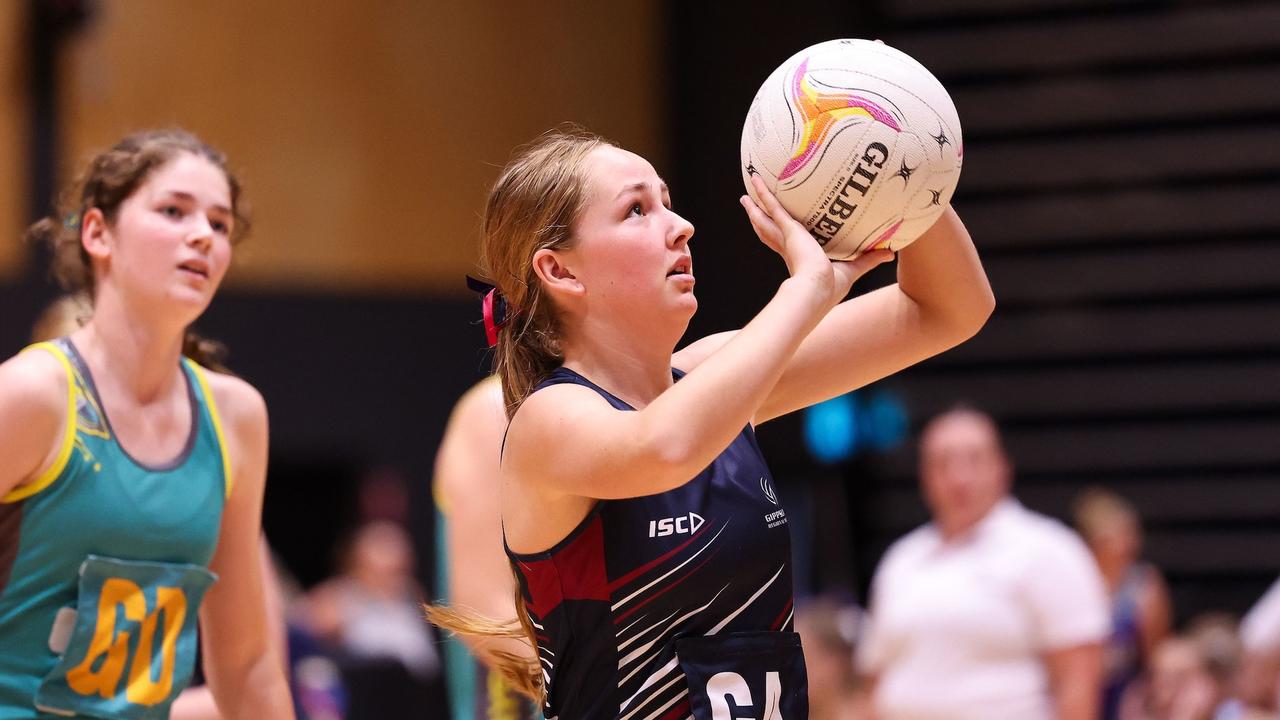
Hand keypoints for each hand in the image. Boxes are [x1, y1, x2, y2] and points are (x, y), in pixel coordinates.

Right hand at [740, 174, 892, 306]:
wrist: (816, 290)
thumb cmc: (831, 287)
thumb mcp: (853, 268)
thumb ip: (869, 258)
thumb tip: (891, 252)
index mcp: (798, 258)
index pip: (786, 244)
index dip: (780, 237)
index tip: (778, 229)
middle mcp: (788, 247)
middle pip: (769, 230)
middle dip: (760, 219)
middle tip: (751, 207)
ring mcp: (786, 237)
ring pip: (766, 218)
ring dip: (756, 206)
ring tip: (746, 196)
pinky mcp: (788, 229)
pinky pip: (773, 207)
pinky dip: (764, 194)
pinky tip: (756, 181)